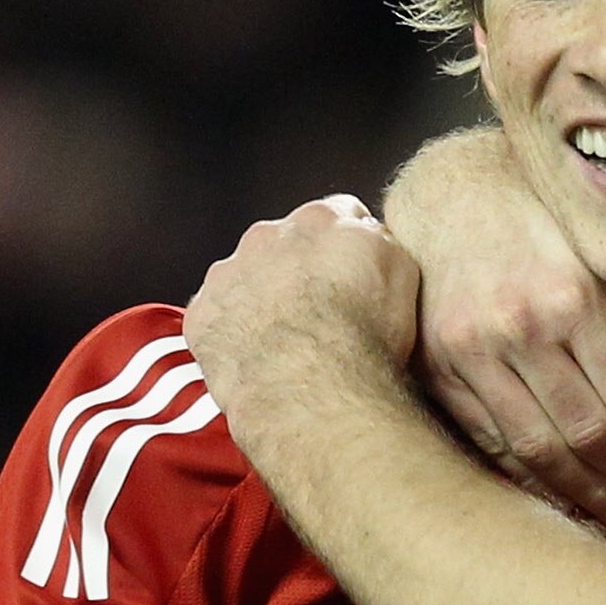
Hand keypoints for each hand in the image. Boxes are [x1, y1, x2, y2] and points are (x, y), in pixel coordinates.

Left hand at [185, 195, 422, 424]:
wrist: (312, 389)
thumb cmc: (361, 339)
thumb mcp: (402, 275)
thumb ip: (381, 244)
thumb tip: (370, 241)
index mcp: (321, 220)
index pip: (338, 215)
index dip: (348, 247)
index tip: (354, 275)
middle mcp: (268, 236)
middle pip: (285, 244)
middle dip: (299, 270)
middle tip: (321, 312)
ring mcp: (229, 273)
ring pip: (245, 278)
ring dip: (261, 299)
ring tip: (287, 342)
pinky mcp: (203, 313)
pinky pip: (215, 317)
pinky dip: (232, 332)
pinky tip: (257, 357)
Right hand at [388, 127, 605, 526]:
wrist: (449, 196)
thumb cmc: (543, 224)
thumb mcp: (602, 253)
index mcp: (568, 297)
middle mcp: (516, 329)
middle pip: (586, 432)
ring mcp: (470, 355)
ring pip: (536, 449)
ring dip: (584, 492)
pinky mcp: (438, 371)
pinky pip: (490, 443)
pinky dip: (530, 478)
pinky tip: (563, 494)